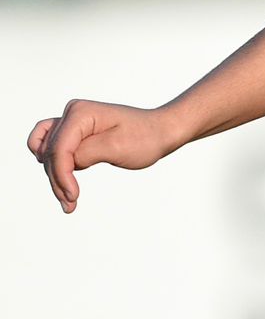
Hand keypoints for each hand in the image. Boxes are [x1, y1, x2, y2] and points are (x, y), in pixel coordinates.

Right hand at [27, 101, 183, 213]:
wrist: (160, 131)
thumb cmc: (145, 137)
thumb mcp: (117, 147)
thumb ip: (86, 153)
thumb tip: (66, 163)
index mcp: (80, 113)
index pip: (59, 148)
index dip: (61, 174)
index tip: (73, 197)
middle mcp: (72, 113)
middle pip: (50, 151)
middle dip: (57, 179)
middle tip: (69, 205)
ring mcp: (72, 121)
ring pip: (48, 152)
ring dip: (54, 176)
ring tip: (68, 201)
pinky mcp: (75, 132)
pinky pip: (55, 149)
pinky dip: (56, 167)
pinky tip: (63, 185)